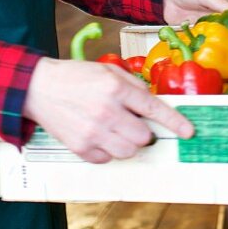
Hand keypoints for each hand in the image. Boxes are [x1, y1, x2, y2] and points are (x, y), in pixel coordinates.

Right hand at [22, 57, 193, 163]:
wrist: (39, 88)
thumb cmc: (76, 76)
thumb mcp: (108, 70)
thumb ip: (133, 86)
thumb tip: (153, 103)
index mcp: (115, 88)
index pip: (153, 108)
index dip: (174, 122)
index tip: (188, 131)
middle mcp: (106, 111)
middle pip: (143, 137)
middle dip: (143, 130)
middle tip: (131, 121)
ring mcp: (92, 132)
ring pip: (128, 152)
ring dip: (127, 143)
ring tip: (115, 129)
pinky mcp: (80, 147)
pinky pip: (106, 159)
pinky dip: (107, 151)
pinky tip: (97, 135)